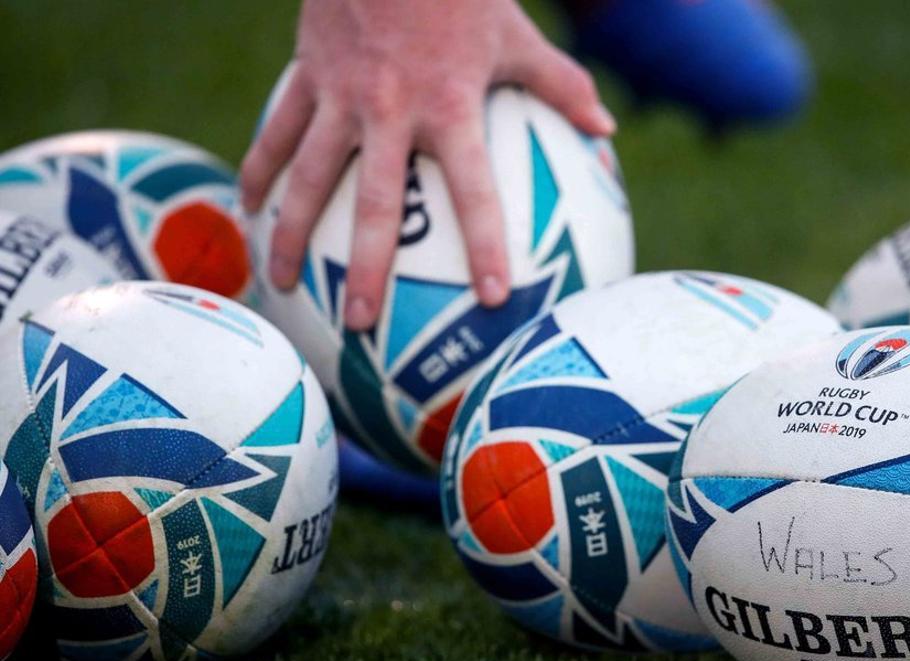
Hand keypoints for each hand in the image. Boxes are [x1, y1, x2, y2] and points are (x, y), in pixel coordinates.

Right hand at [240, 0, 614, 329]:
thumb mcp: (517, 34)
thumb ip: (561, 85)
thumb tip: (608, 130)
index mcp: (448, 107)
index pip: (472, 191)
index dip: (484, 245)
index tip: (490, 297)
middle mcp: (390, 111)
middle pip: (375, 205)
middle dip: (365, 268)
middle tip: (360, 322)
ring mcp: (341, 96)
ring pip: (307, 177)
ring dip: (292, 233)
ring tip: (279, 282)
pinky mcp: (307, 76)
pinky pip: (277, 133)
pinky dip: (258, 171)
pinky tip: (248, 209)